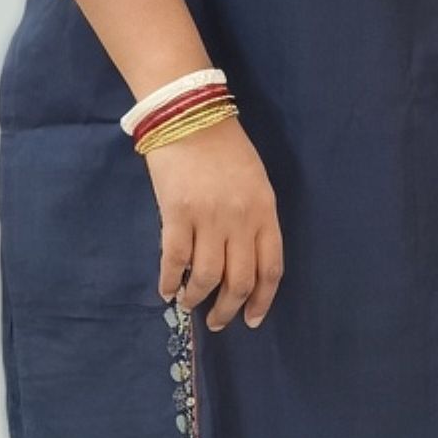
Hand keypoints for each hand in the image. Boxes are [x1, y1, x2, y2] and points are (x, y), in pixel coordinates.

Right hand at [147, 116, 283, 329]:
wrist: (190, 116)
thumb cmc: (225, 146)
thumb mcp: (255, 182)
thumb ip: (254, 218)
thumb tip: (240, 257)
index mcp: (265, 212)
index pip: (270, 268)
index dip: (262, 300)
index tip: (252, 319)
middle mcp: (241, 220)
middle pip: (240, 280)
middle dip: (228, 308)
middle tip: (218, 322)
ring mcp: (209, 218)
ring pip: (207, 277)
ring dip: (197, 298)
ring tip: (188, 304)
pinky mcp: (177, 214)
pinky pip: (175, 259)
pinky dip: (170, 280)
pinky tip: (166, 290)